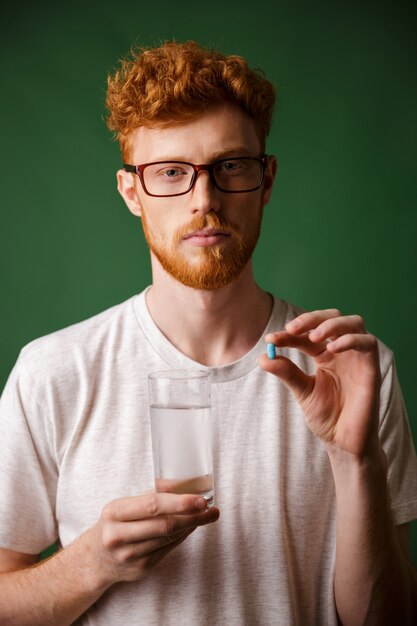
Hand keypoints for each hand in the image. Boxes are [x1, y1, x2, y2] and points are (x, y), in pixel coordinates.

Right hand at [86, 492, 218, 587]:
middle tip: (212, 509)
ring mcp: (129, 555)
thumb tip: (186, 482)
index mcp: (114, 512)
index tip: (200, 499)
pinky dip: (183, 536)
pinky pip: (169, 549)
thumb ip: (153, 493)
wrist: (96, 559)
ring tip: (206, 515)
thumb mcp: (126, 504)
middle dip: (193, 516)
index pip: (152, 505)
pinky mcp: (140, 569)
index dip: (179, 502)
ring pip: (169, 538)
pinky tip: (191, 527)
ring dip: (192, 525)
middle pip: (165, 525)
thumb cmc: (116, 523)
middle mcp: (118, 535)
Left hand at [259, 309, 381, 457]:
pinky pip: (367, 343)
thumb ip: (286, 373)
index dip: (289, 334)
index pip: (306, 334)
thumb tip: (263, 358)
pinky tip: (332, 348)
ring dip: (331, 324)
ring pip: (353, 323)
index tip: (271, 340)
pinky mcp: (371, 367)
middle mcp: (342, 351)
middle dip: (311, 318)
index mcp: (324, 354)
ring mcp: (357, 357)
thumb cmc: (326, 417)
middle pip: (332, 318)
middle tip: (291, 329)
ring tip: (313, 336)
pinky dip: (350, 340)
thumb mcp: (302, 391)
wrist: (343, 441)